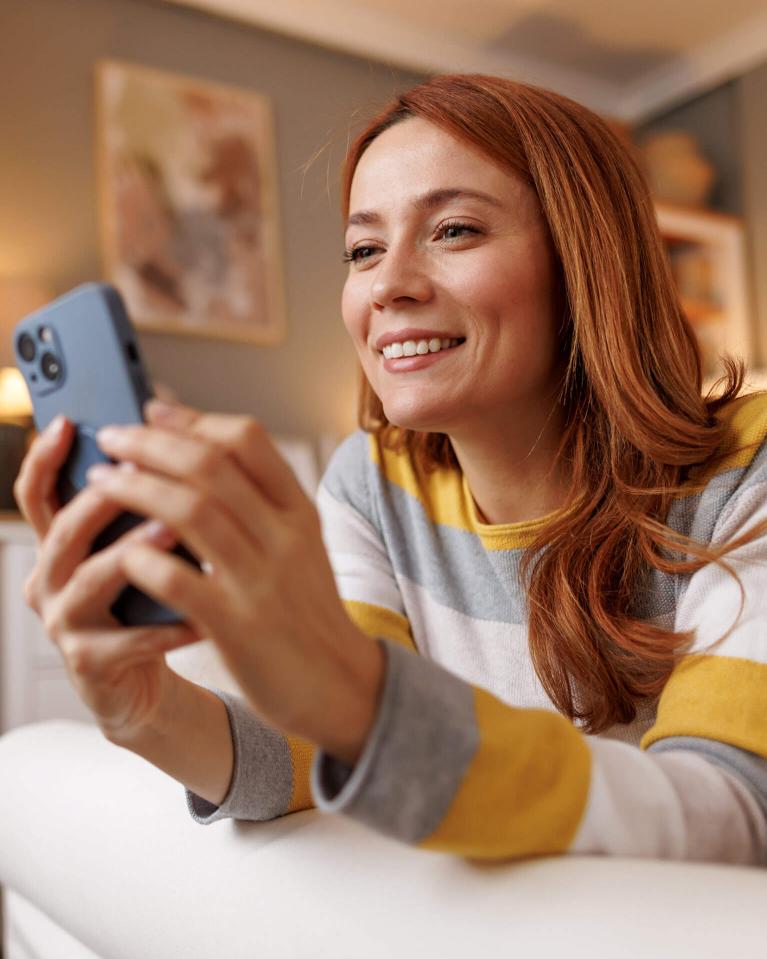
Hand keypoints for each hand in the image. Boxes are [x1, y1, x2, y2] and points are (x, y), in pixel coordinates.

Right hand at [13, 415, 200, 739]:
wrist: (146, 681)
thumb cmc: (147, 603)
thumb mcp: (139, 548)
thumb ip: (142, 503)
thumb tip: (166, 430)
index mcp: (60, 544)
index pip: (38, 493)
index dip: (45, 457)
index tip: (70, 423)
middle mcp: (51, 579)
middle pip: (65, 530)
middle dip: (103, 499)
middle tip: (142, 472)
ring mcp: (64, 622)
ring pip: (91, 579)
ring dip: (133, 551)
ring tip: (173, 530)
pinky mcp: (89, 664)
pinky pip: (131, 640)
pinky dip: (169, 624)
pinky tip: (202, 611)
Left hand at [89, 400, 384, 762]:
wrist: (339, 683)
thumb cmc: (306, 610)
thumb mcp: (301, 544)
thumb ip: (262, 502)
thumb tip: (201, 454)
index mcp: (299, 511)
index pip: (248, 439)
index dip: (192, 419)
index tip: (152, 412)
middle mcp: (284, 537)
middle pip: (209, 465)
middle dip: (150, 443)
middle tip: (111, 437)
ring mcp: (260, 581)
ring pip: (190, 511)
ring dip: (135, 488)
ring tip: (100, 480)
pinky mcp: (236, 627)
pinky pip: (179, 580)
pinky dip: (144, 558)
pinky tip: (121, 552)